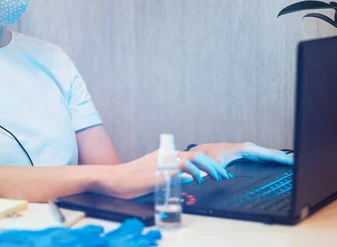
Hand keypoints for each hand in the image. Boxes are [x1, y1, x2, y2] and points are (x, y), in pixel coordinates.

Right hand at [92, 149, 230, 198]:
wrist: (113, 179)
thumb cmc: (129, 180)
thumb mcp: (152, 175)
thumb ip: (168, 175)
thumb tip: (185, 180)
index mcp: (163, 155)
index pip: (190, 155)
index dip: (206, 162)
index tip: (216, 170)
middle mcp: (164, 156)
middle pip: (195, 155)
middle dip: (212, 164)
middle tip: (223, 173)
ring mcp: (162, 162)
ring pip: (192, 159)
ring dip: (207, 167)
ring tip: (217, 176)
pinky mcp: (159, 172)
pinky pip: (181, 169)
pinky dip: (193, 172)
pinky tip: (199, 179)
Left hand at [192, 142, 293, 166]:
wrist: (202, 153)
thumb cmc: (208, 157)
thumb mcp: (214, 163)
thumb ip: (219, 170)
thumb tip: (224, 176)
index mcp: (245, 149)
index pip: (267, 153)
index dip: (280, 157)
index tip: (292, 161)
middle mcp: (249, 149)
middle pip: (272, 153)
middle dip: (286, 158)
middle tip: (300, 164)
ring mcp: (249, 151)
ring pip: (269, 155)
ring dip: (281, 159)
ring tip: (295, 165)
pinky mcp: (248, 155)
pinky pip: (264, 157)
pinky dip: (274, 160)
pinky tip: (280, 164)